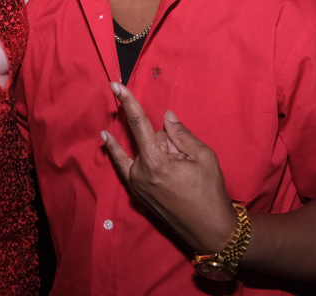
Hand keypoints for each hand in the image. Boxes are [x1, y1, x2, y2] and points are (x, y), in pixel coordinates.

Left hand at [102, 81, 235, 254]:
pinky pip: (125, 166)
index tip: (115, 85)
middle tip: (186, 161)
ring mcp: (136, 185)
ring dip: (156, 152)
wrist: (210, 230)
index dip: (128, 102)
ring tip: (179, 170)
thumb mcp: (204, 157)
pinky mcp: (137, 194)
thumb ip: (181, 133)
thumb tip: (166, 116)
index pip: (138, 124)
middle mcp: (140, 173)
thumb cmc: (210, 192)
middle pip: (148, 140)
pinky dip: (116, 152)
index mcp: (155, 162)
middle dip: (166, 141)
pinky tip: (106, 137)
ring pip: (142, 153)